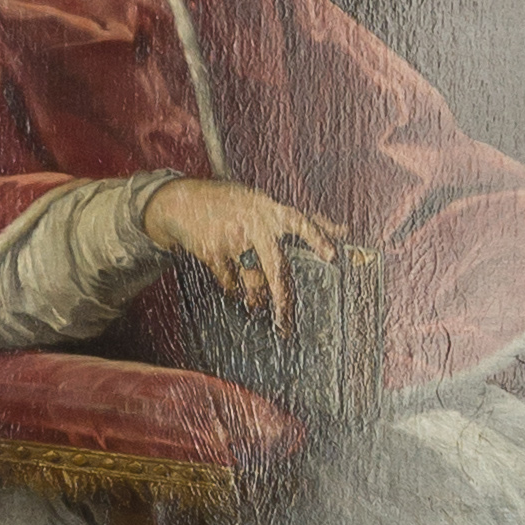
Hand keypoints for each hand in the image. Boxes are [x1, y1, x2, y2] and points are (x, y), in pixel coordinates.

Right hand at [142, 176, 339, 332]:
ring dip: (256, 298)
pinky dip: (233, 288)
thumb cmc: (232, 203)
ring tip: (256, 304)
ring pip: (252, 281)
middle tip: (284, 322)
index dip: (317, 238)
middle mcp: (253, 223)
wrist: (182, 202)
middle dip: (281, 298)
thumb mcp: (266, 203)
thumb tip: (343, 231)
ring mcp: (232, 239)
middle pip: (275, 266)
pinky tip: (232, 284)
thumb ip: (304, 219)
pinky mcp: (212, 252)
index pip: (300, 221)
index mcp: (270, 209)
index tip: (331, 255)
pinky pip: (230, 282)